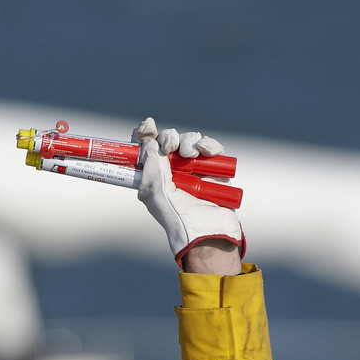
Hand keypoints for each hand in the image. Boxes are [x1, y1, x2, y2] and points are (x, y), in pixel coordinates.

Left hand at [133, 119, 244, 269]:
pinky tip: (207, 151)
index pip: (146, 150)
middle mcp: (172, 172)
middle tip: (171, 146)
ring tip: (191, 155)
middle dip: (169, 138)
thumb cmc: (177, 216)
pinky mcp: (214, 171)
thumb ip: (151, 163)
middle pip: (168, 141)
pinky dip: (209, 145)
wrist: (206, 231)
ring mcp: (194, 171)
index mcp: (153, 178)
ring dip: (189, 142)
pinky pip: (211, 148)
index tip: (147, 127)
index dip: (145, 135)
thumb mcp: (155, 190)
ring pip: (189, 141)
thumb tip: (149, 140)